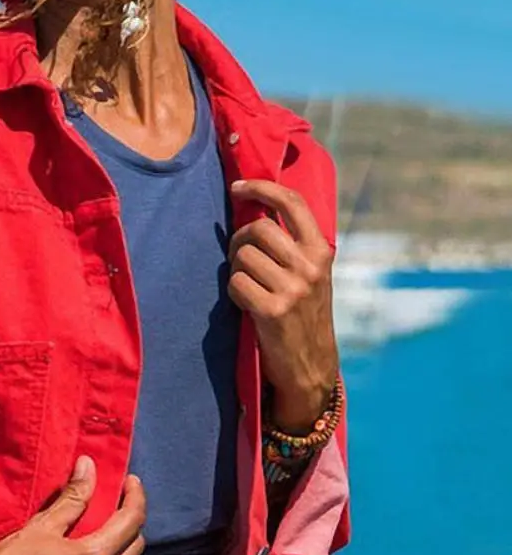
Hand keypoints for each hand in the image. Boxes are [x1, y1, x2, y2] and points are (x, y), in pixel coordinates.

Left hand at [228, 180, 339, 432]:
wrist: (310, 366)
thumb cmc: (303, 316)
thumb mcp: (311, 276)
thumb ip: (292, 247)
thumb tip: (256, 213)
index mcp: (321, 251)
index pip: (292, 203)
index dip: (262, 188)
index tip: (238, 187)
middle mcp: (309, 266)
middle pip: (258, 229)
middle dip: (239, 239)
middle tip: (238, 255)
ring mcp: (292, 289)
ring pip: (243, 257)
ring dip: (236, 269)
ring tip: (248, 285)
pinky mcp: (271, 311)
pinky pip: (236, 284)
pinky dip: (234, 292)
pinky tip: (246, 303)